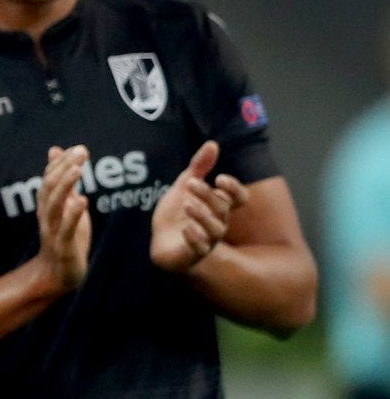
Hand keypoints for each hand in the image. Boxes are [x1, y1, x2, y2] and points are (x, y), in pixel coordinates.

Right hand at [36, 145, 91, 293]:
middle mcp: (46, 214)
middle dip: (64, 167)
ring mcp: (52, 230)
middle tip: (82, 152)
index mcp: (46, 204)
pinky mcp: (63, 246)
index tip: (79, 149)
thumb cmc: (66, 236)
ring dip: (65, 185)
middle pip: (49, 186)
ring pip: (53, 204)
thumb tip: (56, 151)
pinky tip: (83, 200)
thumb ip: (62, 180)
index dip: (62, 162)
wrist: (59, 273)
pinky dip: (73, 214)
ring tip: (78, 169)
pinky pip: (65, 228)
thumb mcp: (66, 205)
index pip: (50, 177)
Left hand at [150, 140, 249, 272]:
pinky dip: (195, 240)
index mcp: (218, 206)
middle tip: (190, 184)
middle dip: (208, 195)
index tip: (219, 178)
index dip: (234, 189)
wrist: (159, 238)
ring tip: (188, 204)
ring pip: (215, 231)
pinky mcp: (192, 254)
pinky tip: (186, 228)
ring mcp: (206, 240)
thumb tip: (213, 144)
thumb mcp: (185, 185)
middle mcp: (217, 223)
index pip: (239, 198)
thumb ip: (199, 166)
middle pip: (223, 210)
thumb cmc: (177, 212)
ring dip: (203, 216)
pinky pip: (200, 250)